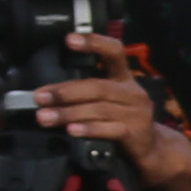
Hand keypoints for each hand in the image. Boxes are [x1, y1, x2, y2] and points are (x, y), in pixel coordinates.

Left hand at [34, 32, 190, 190]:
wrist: (151, 150)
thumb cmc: (122, 121)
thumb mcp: (110, 101)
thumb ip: (87, 92)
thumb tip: (46, 93)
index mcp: (124, 78)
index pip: (114, 52)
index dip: (94, 43)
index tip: (69, 40)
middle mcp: (132, 92)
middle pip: (98, 86)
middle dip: (65, 92)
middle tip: (40, 97)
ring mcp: (137, 113)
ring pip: (99, 109)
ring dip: (68, 113)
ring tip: (45, 117)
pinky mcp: (136, 133)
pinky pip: (109, 129)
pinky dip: (89, 129)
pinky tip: (72, 131)